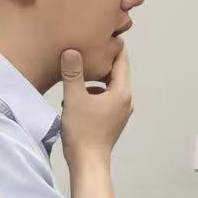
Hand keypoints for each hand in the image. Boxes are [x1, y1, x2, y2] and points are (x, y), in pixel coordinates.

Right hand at [60, 46, 132, 166]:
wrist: (88, 163)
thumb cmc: (83, 130)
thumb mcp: (74, 98)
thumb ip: (73, 73)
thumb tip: (71, 50)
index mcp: (122, 91)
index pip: (121, 61)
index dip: (112, 47)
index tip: (102, 34)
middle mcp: (126, 100)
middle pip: (116, 74)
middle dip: (101, 63)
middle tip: (86, 49)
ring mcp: (121, 112)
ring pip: (108, 87)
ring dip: (94, 80)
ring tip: (76, 75)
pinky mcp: (112, 120)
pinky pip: (104, 100)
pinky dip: (93, 95)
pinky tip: (74, 98)